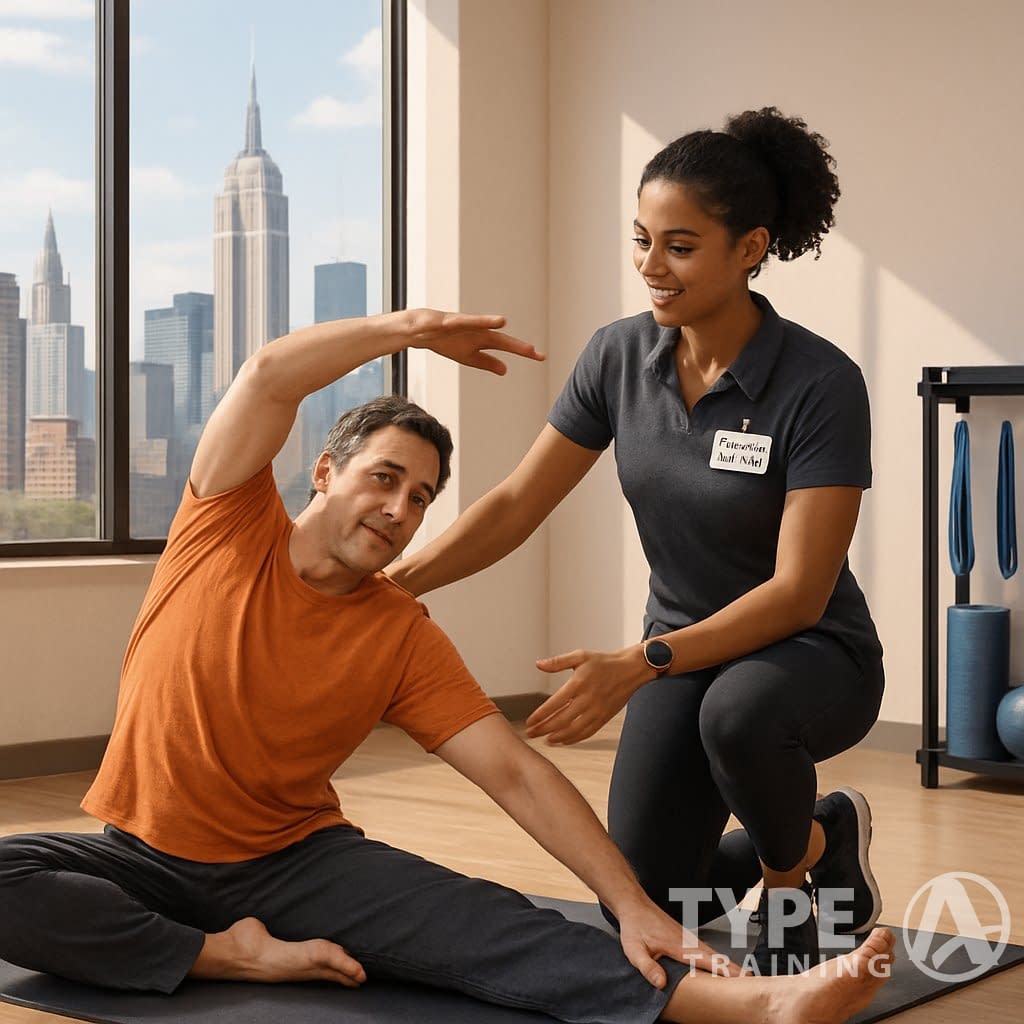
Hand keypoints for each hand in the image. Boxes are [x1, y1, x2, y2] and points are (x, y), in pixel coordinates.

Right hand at [403, 309, 543, 373]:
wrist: (421, 331)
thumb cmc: (446, 341)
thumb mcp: (469, 357)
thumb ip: (487, 362)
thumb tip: (506, 370)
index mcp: (482, 340)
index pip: (507, 346)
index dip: (523, 351)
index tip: (541, 357)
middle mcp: (477, 331)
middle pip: (498, 338)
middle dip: (514, 345)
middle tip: (533, 351)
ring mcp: (462, 325)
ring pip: (477, 325)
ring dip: (488, 323)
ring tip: (502, 322)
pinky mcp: (446, 322)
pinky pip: (455, 322)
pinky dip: (461, 321)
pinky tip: (462, 321)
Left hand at [526, 646, 649, 743]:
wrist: (630, 669)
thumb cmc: (604, 662)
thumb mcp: (580, 656)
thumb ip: (558, 662)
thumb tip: (538, 664)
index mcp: (579, 683)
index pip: (554, 704)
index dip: (540, 715)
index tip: (529, 722)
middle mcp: (588, 699)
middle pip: (561, 720)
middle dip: (544, 729)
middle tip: (531, 734)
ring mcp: (597, 710)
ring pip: (574, 730)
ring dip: (557, 737)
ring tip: (545, 740)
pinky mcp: (605, 717)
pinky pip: (587, 732)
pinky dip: (574, 739)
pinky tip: (564, 740)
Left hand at [615, 900, 740, 984]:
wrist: (634, 905)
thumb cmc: (635, 927)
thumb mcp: (634, 950)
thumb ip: (648, 966)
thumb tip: (661, 984)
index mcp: (679, 945)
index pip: (707, 960)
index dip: (725, 971)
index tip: (742, 979)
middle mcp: (688, 941)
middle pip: (716, 956)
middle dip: (734, 969)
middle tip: (752, 981)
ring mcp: (688, 938)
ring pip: (713, 953)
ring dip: (728, 964)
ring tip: (744, 977)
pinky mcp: (685, 938)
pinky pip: (706, 951)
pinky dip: (718, 959)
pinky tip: (722, 967)